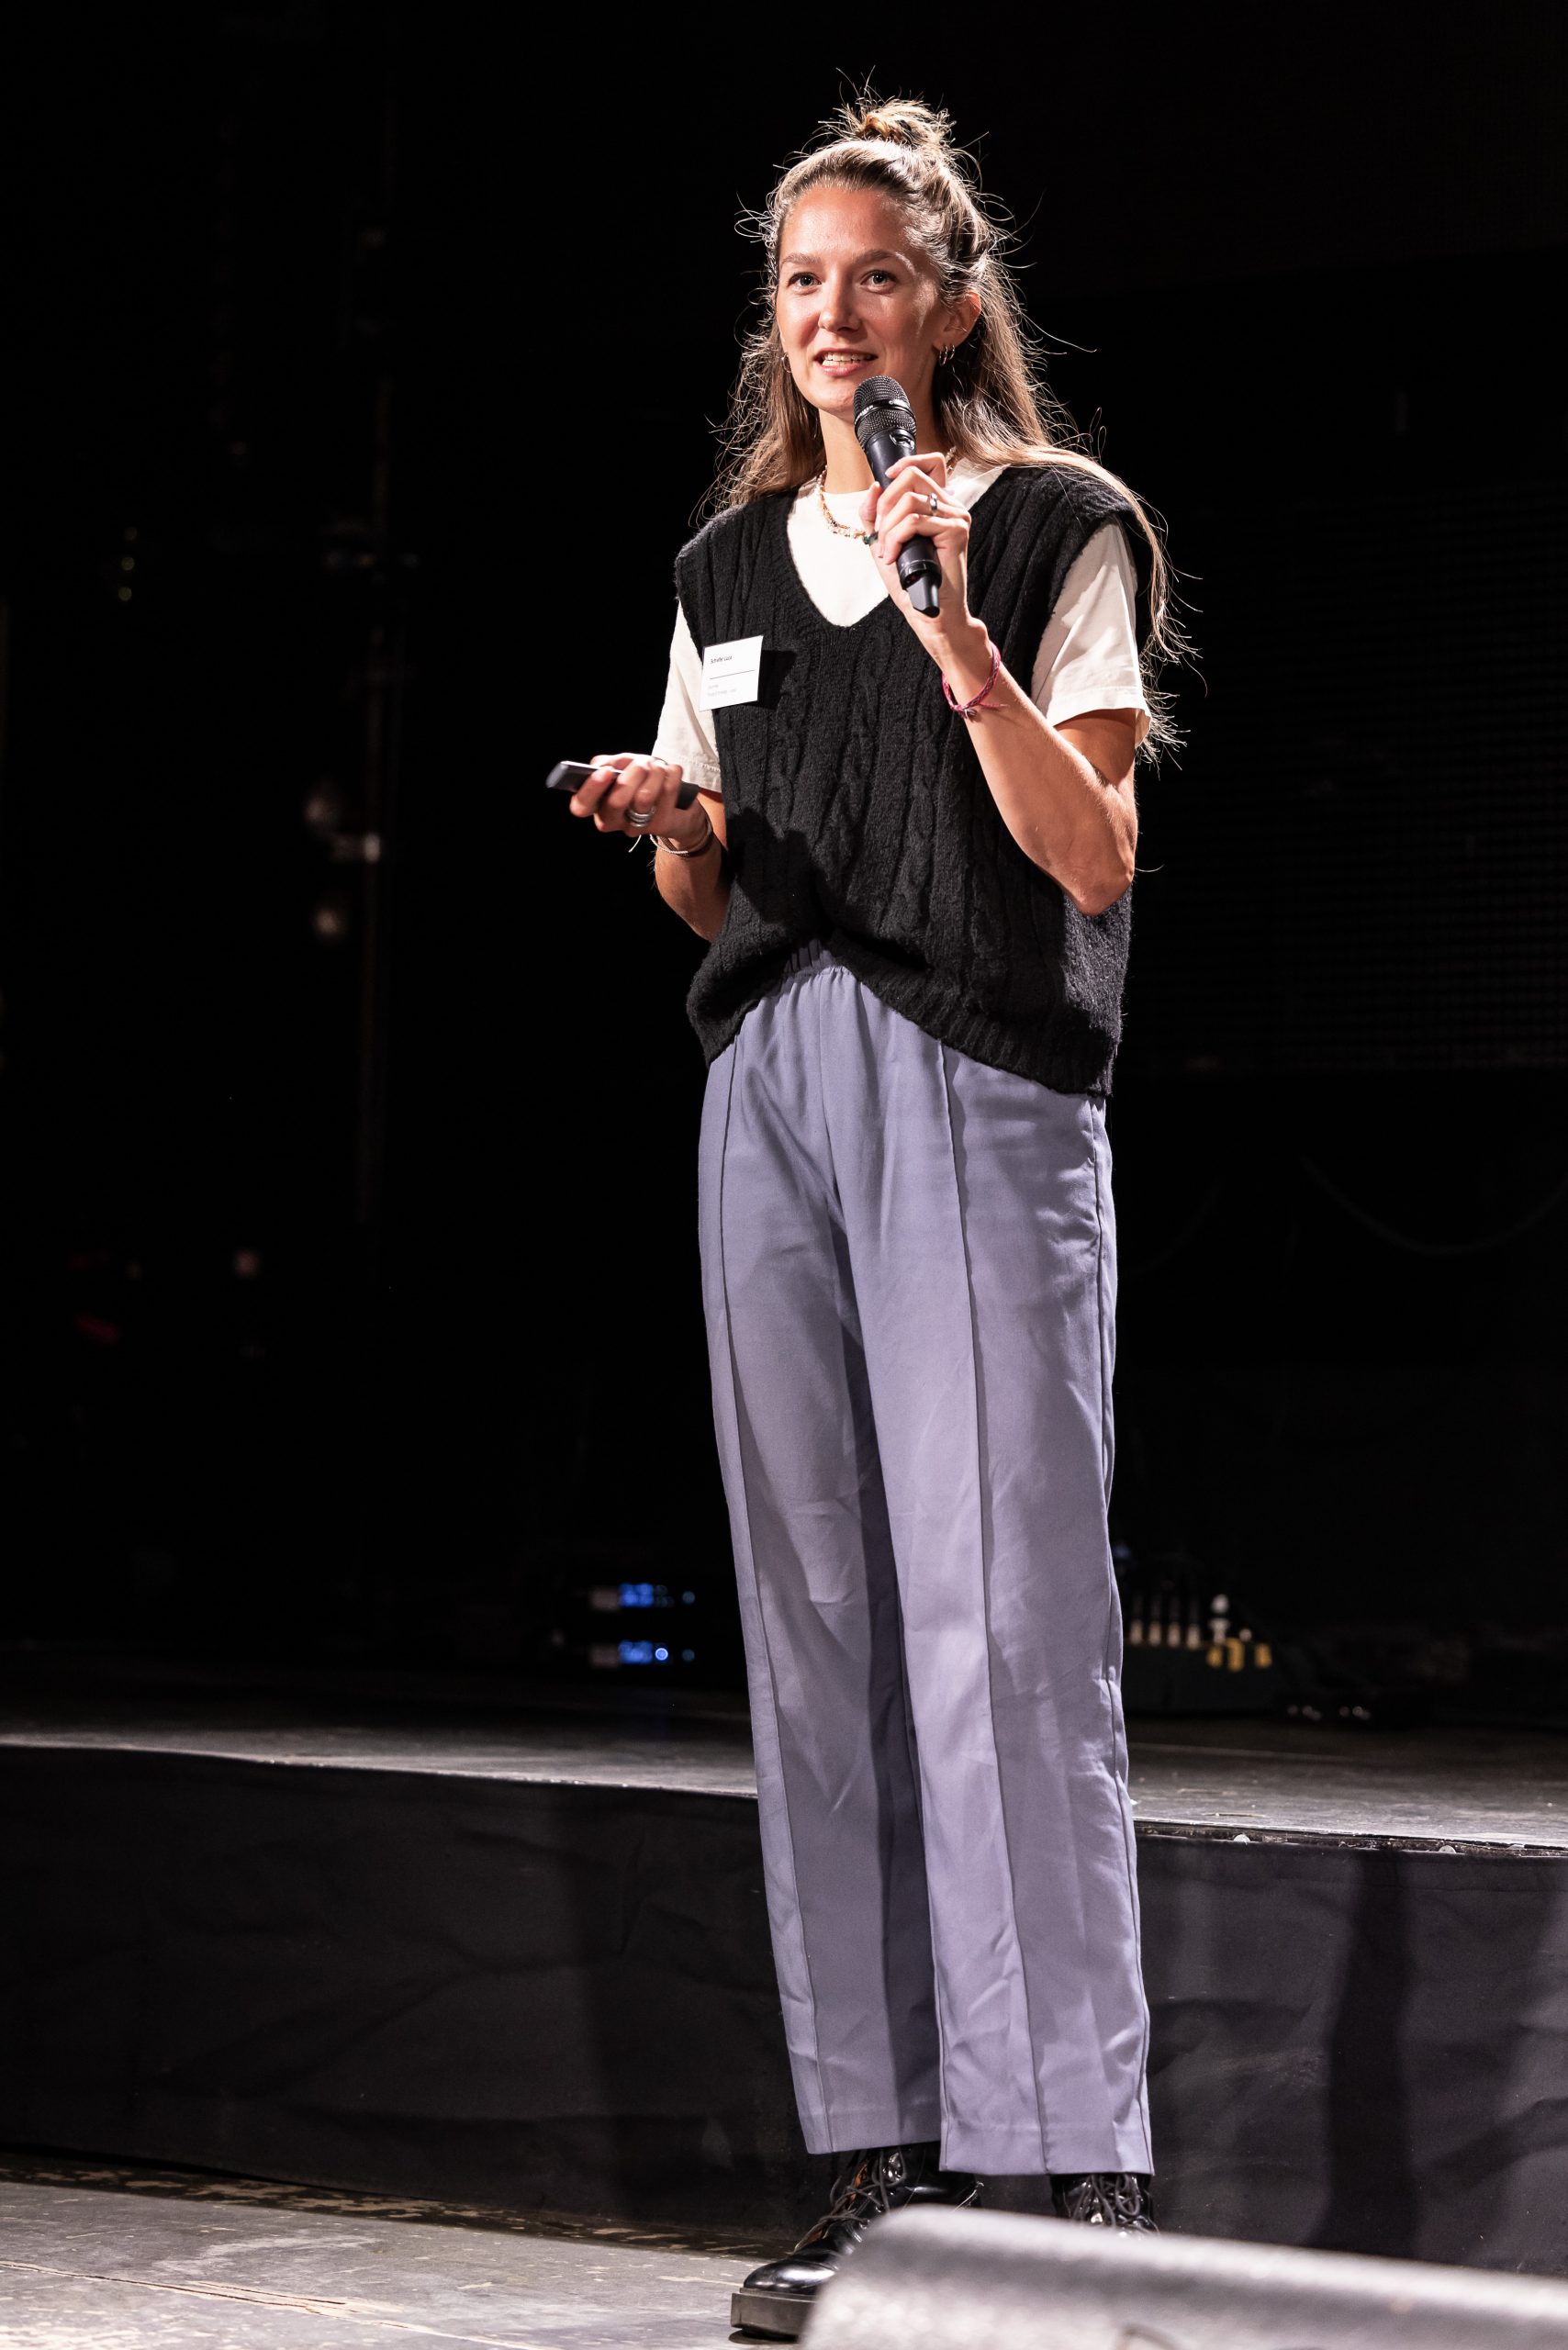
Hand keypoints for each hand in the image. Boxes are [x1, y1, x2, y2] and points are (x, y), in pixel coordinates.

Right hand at [567, 753, 704, 844]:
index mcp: (598, 804)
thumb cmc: (643, 779)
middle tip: (642, 764)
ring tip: (659, 767)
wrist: (678, 800)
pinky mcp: (661, 825)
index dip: (591, 789)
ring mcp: (637, 826)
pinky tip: (672, 773)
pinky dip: (672, 775)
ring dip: (655, 773)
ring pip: (644, 797)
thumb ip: (609, 763)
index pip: (581, 805)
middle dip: (632, 775)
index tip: (605, 772)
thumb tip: (603, 765)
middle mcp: (613, 819)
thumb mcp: (623, 766)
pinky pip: (667, 794)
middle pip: (615, 802)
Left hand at [859, 452, 977, 659]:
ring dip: (887, 528)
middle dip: (885, 504)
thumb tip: (874, 487)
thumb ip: (876, 515)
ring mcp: (957, 516)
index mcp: (938, 504)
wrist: (929, 610)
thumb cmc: (911, 580)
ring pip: (909, 500)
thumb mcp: (885, 541)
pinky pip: (914, 521)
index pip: (930, 462)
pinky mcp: (956, 531)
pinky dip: (895, 539)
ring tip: (887, 551)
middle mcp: (951, 505)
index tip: (887, 478)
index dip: (906, 462)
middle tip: (881, 534)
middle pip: (912, 476)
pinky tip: (894, 556)